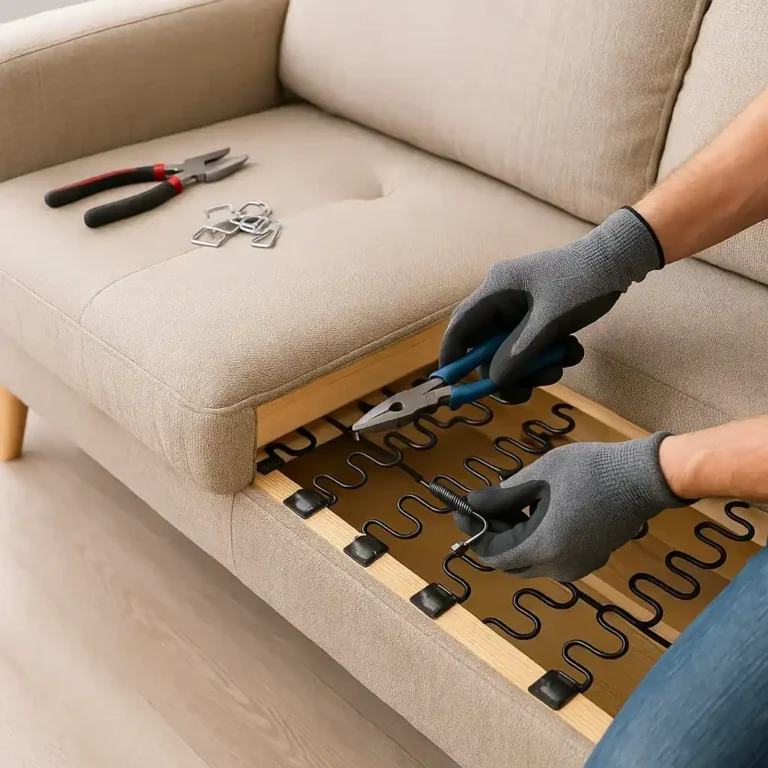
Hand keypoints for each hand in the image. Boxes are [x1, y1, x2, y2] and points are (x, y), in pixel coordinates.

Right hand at [440, 208, 662, 401]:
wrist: (621, 260)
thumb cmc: (583, 282)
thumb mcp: (550, 322)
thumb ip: (519, 353)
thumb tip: (494, 381)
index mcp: (496, 291)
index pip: (460, 328)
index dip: (454, 358)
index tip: (454, 385)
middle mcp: (503, 300)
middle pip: (488, 348)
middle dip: (508, 371)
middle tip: (527, 390)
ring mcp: (522, 309)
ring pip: (513, 351)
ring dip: (534, 366)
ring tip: (560, 366)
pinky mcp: (540, 316)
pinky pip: (534, 346)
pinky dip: (550, 356)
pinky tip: (572, 350)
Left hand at [454, 434, 686, 581]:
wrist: (641, 478)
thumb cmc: (587, 471)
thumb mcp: (537, 477)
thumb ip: (500, 496)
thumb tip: (472, 504)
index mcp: (543, 547)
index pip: (493, 555)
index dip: (474, 533)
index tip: (463, 511)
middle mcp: (558, 567)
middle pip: (510, 561)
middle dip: (493, 535)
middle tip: (486, 505)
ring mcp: (577, 567)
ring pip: (530, 560)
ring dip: (514, 537)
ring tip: (510, 503)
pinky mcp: (590, 560)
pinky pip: (551, 558)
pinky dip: (536, 540)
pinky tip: (536, 511)